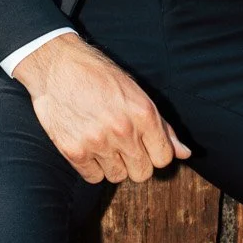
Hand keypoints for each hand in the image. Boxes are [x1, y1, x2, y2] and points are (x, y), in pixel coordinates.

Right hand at [8, 33, 191, 183]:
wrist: (56, 66)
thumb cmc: (99, 75)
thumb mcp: (137, 93)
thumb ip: (163, 126)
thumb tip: (186, 153)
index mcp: (144, 113)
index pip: (164, 158)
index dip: (155, 154)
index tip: (144, 146)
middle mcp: (123, 130)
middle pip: (142, 173)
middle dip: (136, 162)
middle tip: (123, 145)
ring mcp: (97, 142)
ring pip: (117, 176)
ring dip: (113, 165)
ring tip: (103, 142)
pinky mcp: (73, 151)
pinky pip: (93, 177)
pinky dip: (92, 167)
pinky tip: (88, 147)